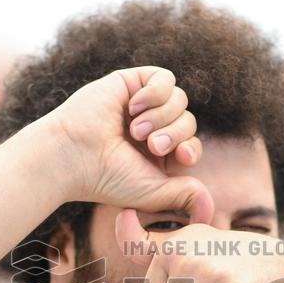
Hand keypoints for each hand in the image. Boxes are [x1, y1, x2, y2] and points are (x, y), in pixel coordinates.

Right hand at [47, 66, 213, 221]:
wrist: (74, 157)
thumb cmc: (108, 179)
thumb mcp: (155, 193)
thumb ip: (186, 196)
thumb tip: (209, 204)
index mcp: (156, 155)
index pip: (191, 144)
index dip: (192, 148)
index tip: (181, 156)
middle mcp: (150, 128)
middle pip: (187, 121)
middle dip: (175, 134)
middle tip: (151, 146)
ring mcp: (140, 105)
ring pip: (179, 99)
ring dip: (162, 116)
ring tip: (135, 130)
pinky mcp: (130, 83)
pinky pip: (164, 78)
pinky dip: (156, 92)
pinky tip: (135, 106)